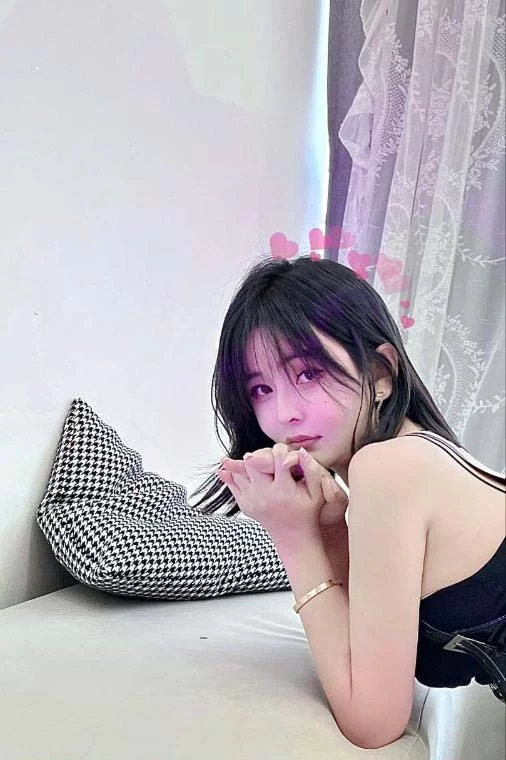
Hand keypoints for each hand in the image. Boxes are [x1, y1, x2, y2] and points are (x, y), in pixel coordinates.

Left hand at [217, 445, 347, 533]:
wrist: (293, 537)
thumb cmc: (307, 512)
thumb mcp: (317, 492)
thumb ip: (312, 470)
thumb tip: (300, 451)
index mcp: (283, 490)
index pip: (276, 458)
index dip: (280, 450)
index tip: (283, 452)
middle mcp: (265, 495)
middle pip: (252, 462)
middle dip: (260, 455)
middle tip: (268, 456)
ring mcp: (252, 500)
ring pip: (239, 471)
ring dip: (246, 463)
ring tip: (255, 461)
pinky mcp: (244, 505)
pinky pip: (233, 483)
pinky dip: (233, 474)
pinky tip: (232, 467)